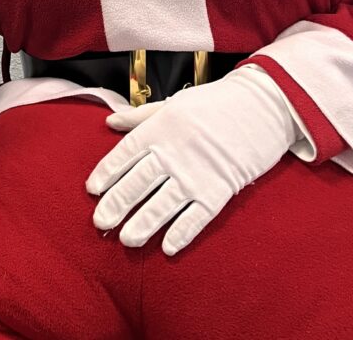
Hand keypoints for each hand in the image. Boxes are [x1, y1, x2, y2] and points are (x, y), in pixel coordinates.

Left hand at [86, 66, 300, 255]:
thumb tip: (111, 121)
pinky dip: (180, 234)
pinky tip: (166, 248)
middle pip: (137, 183)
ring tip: (126, 240)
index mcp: (160, 128)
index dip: (106, 173)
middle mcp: (173, 152)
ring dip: (142, 225)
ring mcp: (195, 174)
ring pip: (161, 205)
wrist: (260, 108)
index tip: (92, 190)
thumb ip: (141, 116)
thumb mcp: (173, 104)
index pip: (124, 154)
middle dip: (116, 204)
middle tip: (100, 222)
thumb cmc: (213, 104)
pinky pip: (195, 218)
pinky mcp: (219, 191)